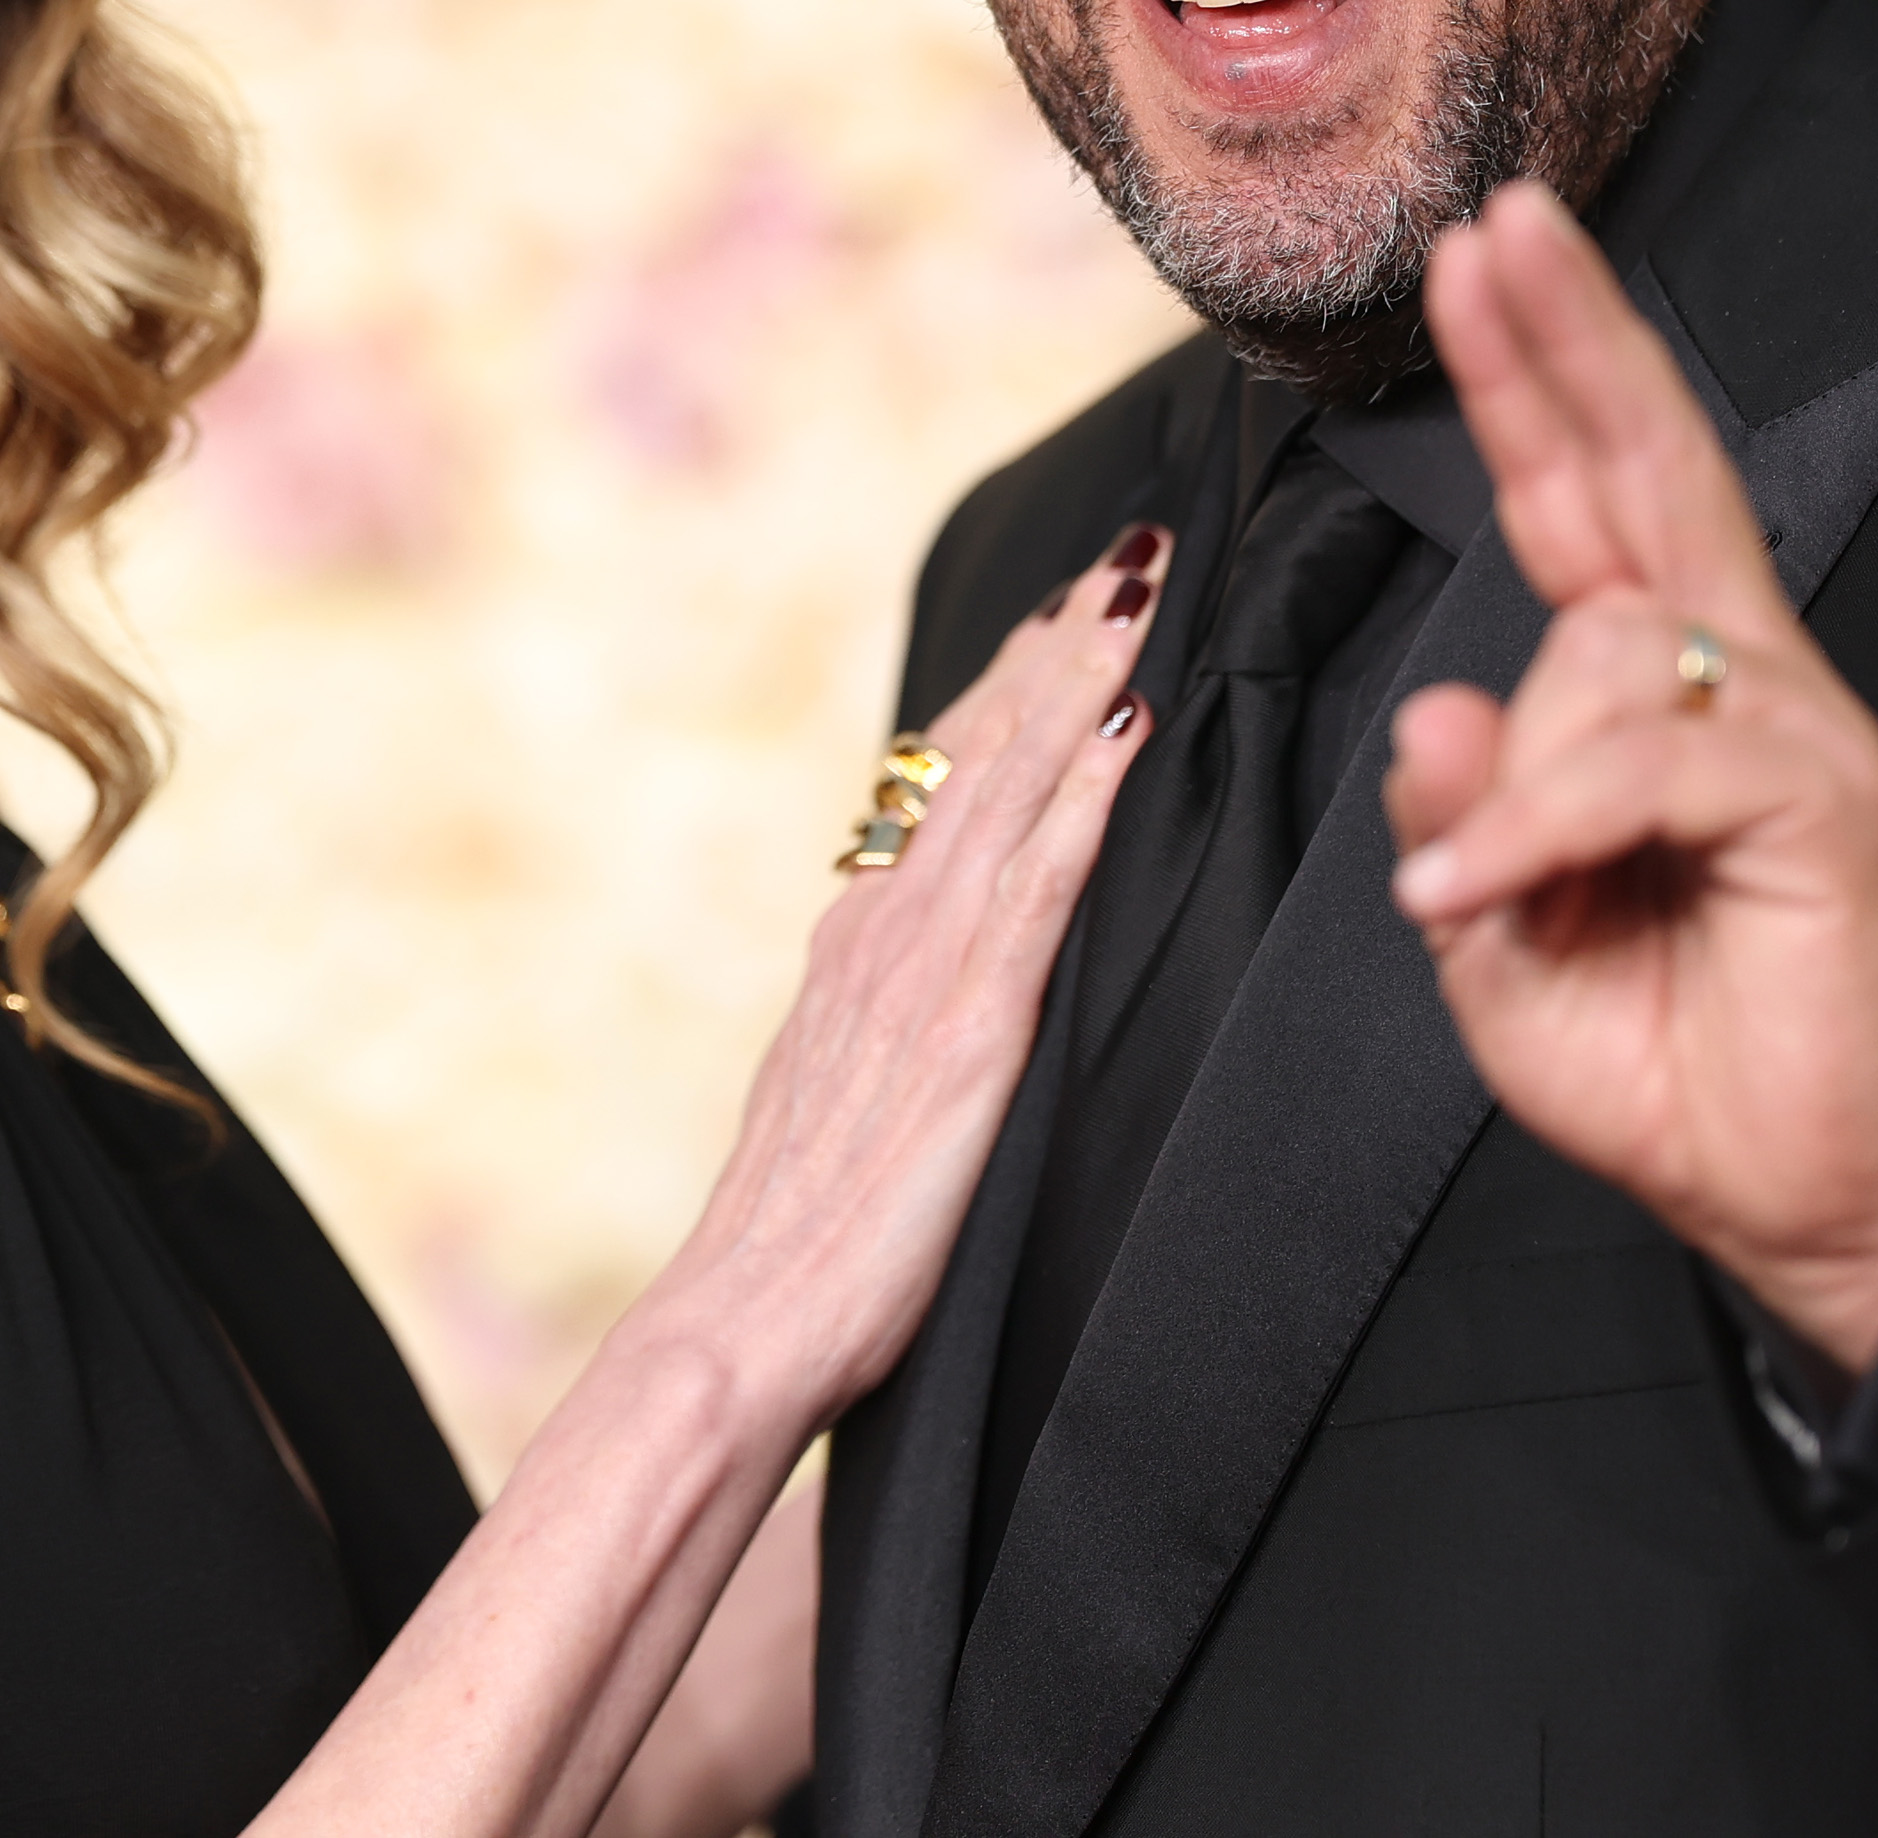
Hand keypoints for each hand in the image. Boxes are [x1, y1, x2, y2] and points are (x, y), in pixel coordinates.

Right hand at [629, 537, 1159, 1423]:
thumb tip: (913, 970)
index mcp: (858, 942)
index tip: (1063, 610)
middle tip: (1125, 554)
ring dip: (1077, 683)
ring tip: (1135, 595)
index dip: (1009, 689)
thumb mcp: (835, 1092)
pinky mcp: (969, 1032)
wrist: (742, 1322)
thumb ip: (879, 1016)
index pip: (942, 784)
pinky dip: (1081, 800)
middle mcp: (883, 930)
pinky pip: (1037, 890)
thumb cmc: (795, 1245)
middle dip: (1056, 647)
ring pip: (1010, 791)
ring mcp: (923, 972)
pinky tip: (1125, 736)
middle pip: (979, 755)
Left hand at [1383, 185, 1877, 1372]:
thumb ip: (1460, 827)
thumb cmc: (1668, 1069)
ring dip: (1519, 784)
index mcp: (1653, 691)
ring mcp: (1790, 724)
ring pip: (1601, 652)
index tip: (1483, 254)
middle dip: (1571, 339)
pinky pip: (1639, 763)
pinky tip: (1489, 900)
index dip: (1537, 376)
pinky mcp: (1823, 796)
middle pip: (1649, 466)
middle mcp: (1733, 675)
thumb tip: (1435, 707)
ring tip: (1506, 905)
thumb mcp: (1501, 950)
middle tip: (1501, 221)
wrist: (1796, 1204)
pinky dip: (1542, 830)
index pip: (1585, 498)